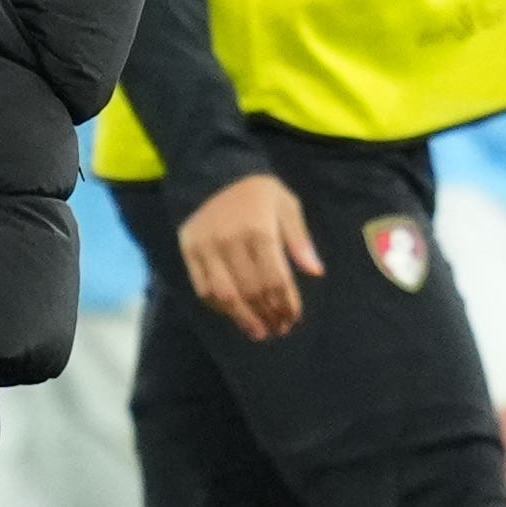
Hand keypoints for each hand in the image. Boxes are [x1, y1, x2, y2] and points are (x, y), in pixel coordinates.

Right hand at [177, 173, 323, 341]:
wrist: (215, 174)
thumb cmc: (259, 193)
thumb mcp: (287, 206)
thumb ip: (299, 240)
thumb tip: (316, 272)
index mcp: (259, 231)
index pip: (275, 279)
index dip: (286, 304)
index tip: (293, 318)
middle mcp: (230, 242)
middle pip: (251, 291)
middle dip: (268, 315)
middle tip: (279, 329)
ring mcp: (206, 248)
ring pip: (225, 295)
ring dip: (243, 318)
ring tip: (259, 332)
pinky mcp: (189, 251)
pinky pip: (203, 288)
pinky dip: (219, 307)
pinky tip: (235, 315)